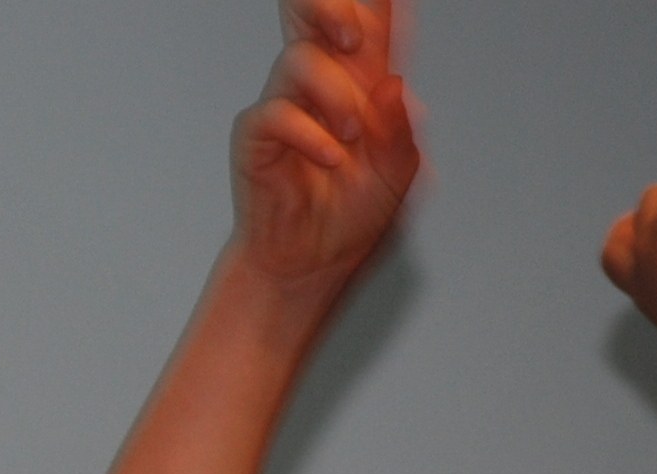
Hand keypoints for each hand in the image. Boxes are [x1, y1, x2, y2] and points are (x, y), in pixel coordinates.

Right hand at [228, 0, 420, 293]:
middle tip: (355, 38)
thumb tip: (392, 85)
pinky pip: (275, 114)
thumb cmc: (351, 215)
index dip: (370, 2)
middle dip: (328, 6)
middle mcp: (320, 83)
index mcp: (361, 79)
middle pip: (310, 11)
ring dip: (335, 96)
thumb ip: (400, 127)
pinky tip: (330, 158)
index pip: (366, 17)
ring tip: (353, 136)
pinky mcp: (256, 137)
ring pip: (299, 60)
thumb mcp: (398, 172)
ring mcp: (285, 106)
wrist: (314, 264)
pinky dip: (308, 134)